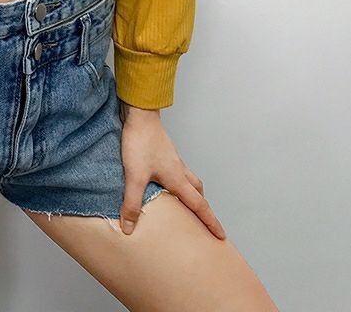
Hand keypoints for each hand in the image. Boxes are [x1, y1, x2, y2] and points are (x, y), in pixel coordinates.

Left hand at [118, 100, 225, 239]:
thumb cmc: (141, 142)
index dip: (211, 222)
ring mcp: (172, 159)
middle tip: (202, 221)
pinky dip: (176, 181)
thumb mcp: (135, 176)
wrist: (140, 114)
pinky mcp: (162, 152)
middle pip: (197, 191)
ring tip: (180, 204)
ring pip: (188, 179)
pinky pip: (176, 170)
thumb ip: (132, 203)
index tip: (221, 236)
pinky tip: (161, 183)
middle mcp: (179, 169)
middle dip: (201, 208)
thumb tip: (129, 228)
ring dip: (189, 192)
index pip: (199, 205)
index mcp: (177, 179)